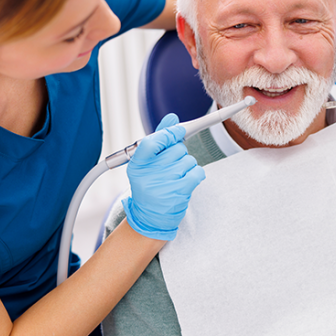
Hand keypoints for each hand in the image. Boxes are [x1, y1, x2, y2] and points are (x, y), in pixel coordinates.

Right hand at [123, 114, 205, 240]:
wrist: (150, 218)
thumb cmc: (150, 185)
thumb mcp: (146, 163)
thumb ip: (159, 139)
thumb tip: (172, 117)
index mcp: (137, 164)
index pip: (152, 141)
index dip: (169, 133)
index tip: (179, 131)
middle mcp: (149, 174)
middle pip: (176, 148)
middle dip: (179, 152)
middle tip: (171, 164)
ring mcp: (164, 184)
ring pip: (188, 159)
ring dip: (187, 165)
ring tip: (176, 176)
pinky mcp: (180, 192)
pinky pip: (197, 171)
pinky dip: (196, 173)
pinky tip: (186, 181)